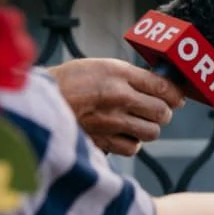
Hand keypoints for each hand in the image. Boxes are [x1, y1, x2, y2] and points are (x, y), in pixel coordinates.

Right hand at [48, 58, 184, 155]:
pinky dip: (132, 143)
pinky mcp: (101, 141)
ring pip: (151, 132)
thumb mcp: (99, 66)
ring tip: (137, 122)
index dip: (175, 94)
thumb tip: (159, 86)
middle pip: (162, 112)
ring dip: (148, 129)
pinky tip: (122, 134)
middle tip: (156, 110)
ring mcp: (110, 121)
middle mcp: (117, 97)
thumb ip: (128, 76)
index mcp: (117, 74)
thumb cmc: (68, 81)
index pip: (163, 86)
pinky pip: (133, 148)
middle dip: (163, 112)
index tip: (176, 97)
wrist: (37, 101)